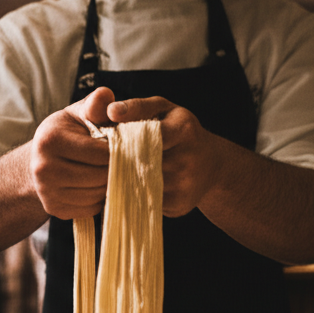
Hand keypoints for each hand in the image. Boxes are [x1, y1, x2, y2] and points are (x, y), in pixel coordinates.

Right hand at [29, 87, 114, 218]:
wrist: (40, 159)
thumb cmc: (67, 132)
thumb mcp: (80, 113)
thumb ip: (96, 104)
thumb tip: (108, 95)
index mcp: (50, 140)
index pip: (100, 153)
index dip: (119, 150)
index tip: (123, 145)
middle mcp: (44, 168)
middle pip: (100, 176)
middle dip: (116, 168)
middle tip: (122, 160)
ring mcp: (47, 192)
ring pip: (97, 195)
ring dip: (110, 185)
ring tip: (108, 171)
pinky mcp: (54, 209)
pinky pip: (90, 209)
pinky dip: (99, 199)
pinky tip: (97, 185)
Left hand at [107, 96, 216, 217]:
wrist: (212, 165)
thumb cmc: (178, 130)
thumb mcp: (163, 109)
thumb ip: (137, 107)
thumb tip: (111, 111)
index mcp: (184, 130)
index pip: (144, 136)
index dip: (121, 140)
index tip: (104, 142)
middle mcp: (187, 159)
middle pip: (139, 162)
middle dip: (117, 161)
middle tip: (102, 158)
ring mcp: (184, 185)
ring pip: (138, 184)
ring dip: (121, 179)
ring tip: (114, 170)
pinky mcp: (179, 205)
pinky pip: (145, 200)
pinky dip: (132, 193)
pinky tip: (130, 184)